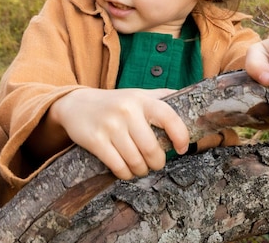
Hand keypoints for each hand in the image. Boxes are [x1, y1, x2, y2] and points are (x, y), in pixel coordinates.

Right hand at [49, 88, 188, 179]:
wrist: (75, 104)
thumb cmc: (114, 103)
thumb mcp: (137, 95)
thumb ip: (162, 98)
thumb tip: (192, 105)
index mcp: (141, 100)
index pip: (169, 117)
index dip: (181, 136)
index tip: (182, 148)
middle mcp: (127, 111)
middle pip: (152, 149)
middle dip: (157, 162)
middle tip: (155, 163)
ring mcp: (110, 126)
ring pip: (135, 161)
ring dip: (141, 170)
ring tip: (141, 168)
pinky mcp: (96, 141)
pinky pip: (118, 167)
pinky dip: (126, 174)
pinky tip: (127, 170)